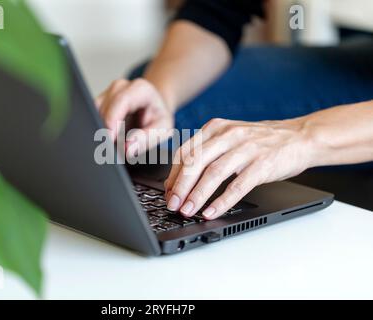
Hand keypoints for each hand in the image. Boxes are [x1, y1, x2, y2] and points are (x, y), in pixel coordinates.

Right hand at [96, 78, 173, 155]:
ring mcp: (108, 93)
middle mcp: (121, 87)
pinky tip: (109, 138)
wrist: (153, 110)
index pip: (121, 100)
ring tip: (115, 144)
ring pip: (94, 113)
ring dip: (102, 131)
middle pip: (105, 108)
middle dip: (107, 130)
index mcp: (140, 89)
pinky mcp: (99, 102)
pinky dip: (98, 129)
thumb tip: (128, 148)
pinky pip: (91, 116)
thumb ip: (146, 139)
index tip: (109, 139)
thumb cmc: (157, 118)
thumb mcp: (161, 129)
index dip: (113, 120)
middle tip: (114, 150)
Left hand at [164, 118, 312, 219]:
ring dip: (197, 195)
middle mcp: (228, 135)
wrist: (300, 136)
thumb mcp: (230, 137)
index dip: (173, 175)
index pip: (185, 152)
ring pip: (214, 173)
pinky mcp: (262, 164)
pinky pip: (238, 186)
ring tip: (188, 211)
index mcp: (216, 127)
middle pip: (195, 162)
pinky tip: (212, 212)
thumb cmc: (261, 141)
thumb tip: (181, 181)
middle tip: (172, 204)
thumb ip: (207, 152)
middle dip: (180, 186)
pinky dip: (222, 201)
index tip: (167, 192)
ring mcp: (246, 148)